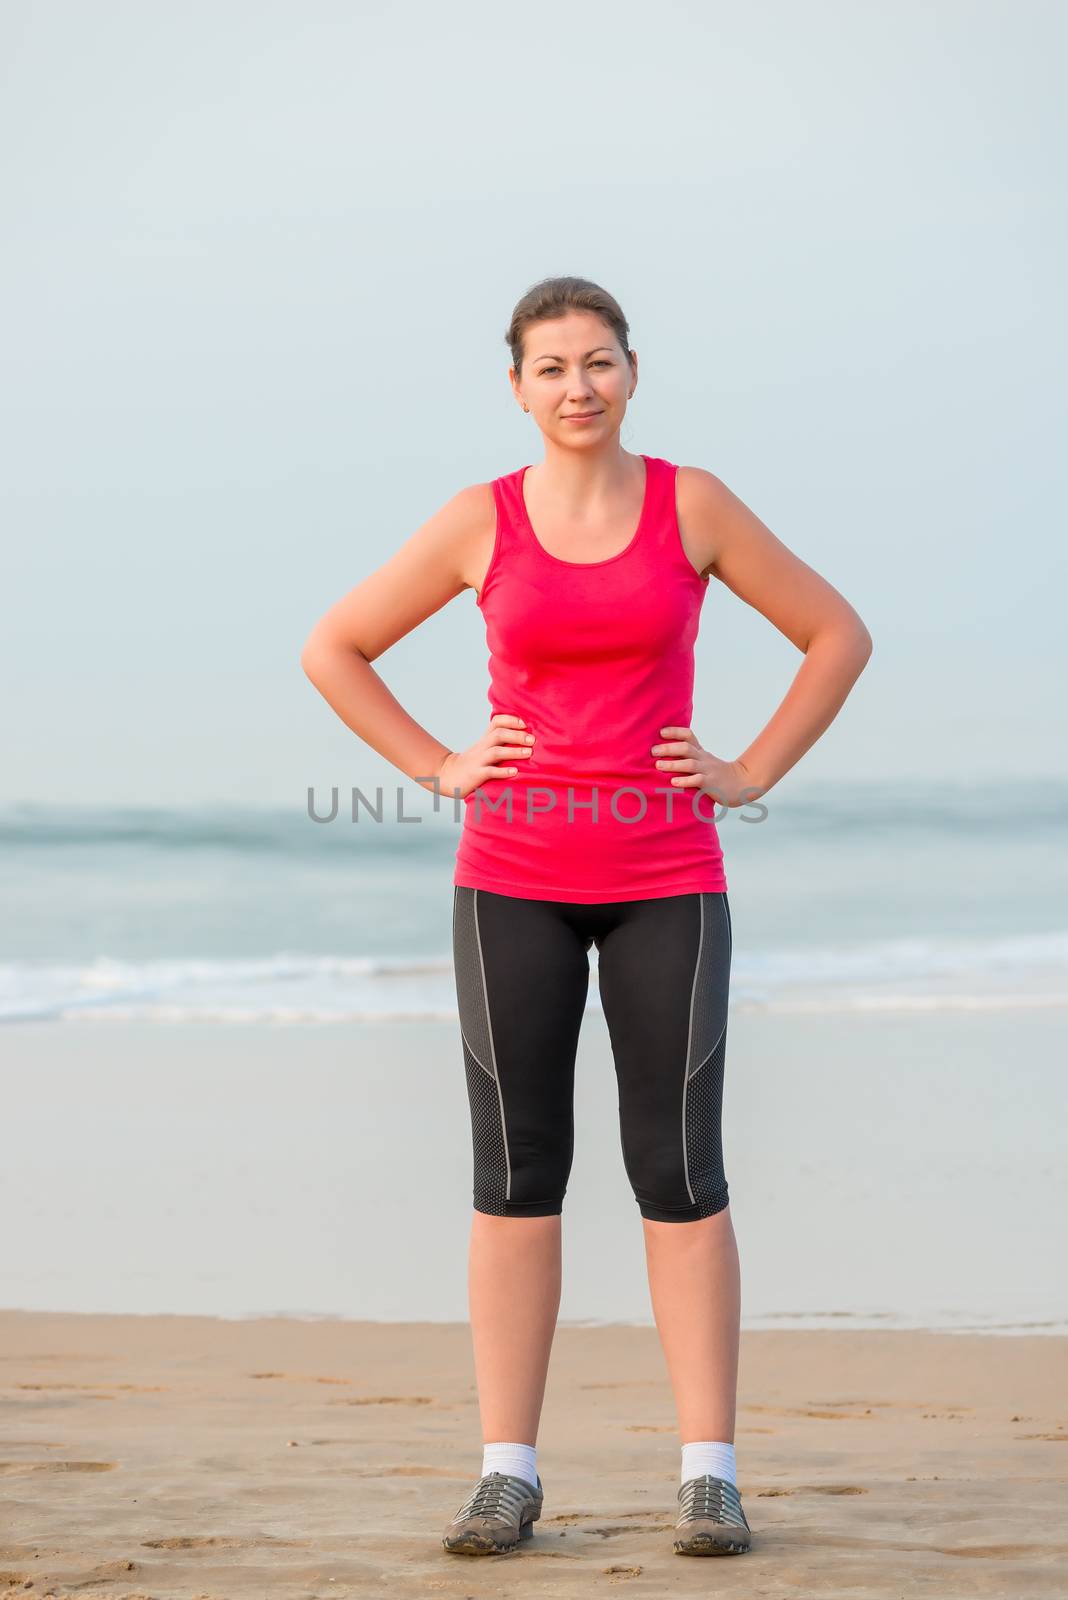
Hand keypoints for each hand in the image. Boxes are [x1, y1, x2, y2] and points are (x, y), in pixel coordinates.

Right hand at [435, 713, 535, 798]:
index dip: (510, 720)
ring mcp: (479, 760)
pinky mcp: (476, 775)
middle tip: (533, 740)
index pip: (497, 722)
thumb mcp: (484, 748)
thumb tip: (525, 737)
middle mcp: (482, 747)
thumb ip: (500, 742)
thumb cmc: (472, 762)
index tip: (525, 723)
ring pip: (496, 752)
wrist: (447, 775)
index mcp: (485, 739)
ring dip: (514, 751)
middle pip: (499, 734)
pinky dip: (503, 771)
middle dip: (517, 735)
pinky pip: (490, 772)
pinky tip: (515, 772)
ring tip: (529, 753)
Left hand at [651, 726, 765, 807]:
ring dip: (673, 764)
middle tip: (653, 751)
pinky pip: (697, 780)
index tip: (661, 732)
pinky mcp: (711, 783)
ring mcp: (708, 770)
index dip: (675, 732)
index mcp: (701, 752)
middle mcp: (703, 759)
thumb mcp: (705, 761)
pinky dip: (684, 780)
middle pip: (686, 748)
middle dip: (668, 748)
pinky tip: (673, 782)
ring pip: (690, 764)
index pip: (688, 736)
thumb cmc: (719, 774)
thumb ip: (690, 757)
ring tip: (658, 765)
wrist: (743, 783)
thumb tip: (666, 755)